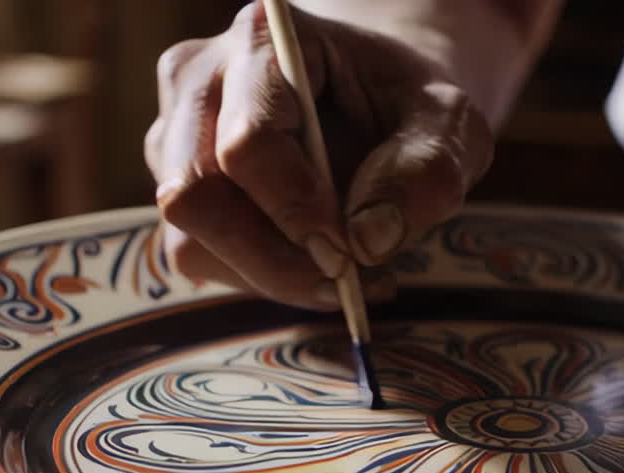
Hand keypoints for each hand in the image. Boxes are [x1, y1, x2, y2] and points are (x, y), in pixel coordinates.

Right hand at [145, 1, 493, 309]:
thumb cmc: (405, 102)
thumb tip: (368, 243)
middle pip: (193, 195)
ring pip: (187, 238)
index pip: (247, 141)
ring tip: (342, 278)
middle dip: (271, 258)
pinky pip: (194, 256)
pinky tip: (312, 269)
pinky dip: (256, 279)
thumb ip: (426, 171)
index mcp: (264, 41)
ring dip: (267, 277)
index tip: (349, 248)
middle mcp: (199, 79)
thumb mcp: (448, 122)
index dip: (295, 208)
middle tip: (342, 279)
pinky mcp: (177, 186)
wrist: (372, 97)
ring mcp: (175, 135)